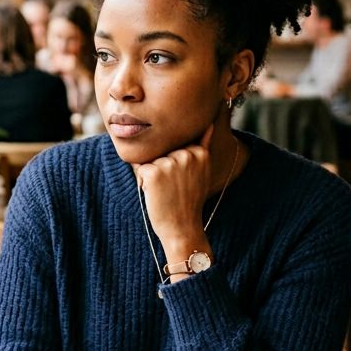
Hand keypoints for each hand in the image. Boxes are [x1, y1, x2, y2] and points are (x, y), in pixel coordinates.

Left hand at [135, 125, 214, 261]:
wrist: (182, 228)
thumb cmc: (190, 201)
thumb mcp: (203, 171)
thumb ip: (203, 145)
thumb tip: (209, 122)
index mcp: (200, 152)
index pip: (176, 146)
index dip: (175, 165)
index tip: (184, 182)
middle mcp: (186, 154)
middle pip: (163, 151)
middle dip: (163, 168)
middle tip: (175, 188)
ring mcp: (170, 162)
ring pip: (151, 160)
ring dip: (153, 175)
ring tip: (167, 192)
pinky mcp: (153, 171)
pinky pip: (140, 169)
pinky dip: (143, 182)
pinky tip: (157, 194)